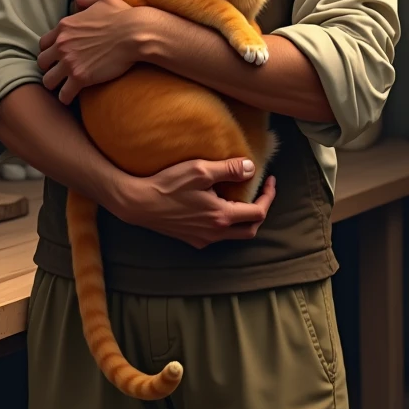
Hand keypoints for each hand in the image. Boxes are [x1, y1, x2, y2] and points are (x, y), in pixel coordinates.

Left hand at [38, 0, 137, 105]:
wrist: (136, 33)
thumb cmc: (123, 16)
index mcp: (65, 26)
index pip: (44, 43)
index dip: (51, 51)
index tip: (60, 56)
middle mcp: (62, 44)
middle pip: (42, 62)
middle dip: (50, 68)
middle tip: (61, 73)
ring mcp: (69, 61)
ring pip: (47, 81)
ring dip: (55, 84)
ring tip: (64, 87)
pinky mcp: (80, 77)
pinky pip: (63, 94)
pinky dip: (66, 97)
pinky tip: (72, 97)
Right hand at [113, 157, 276, 248]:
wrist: (138, 203)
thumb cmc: (168, 185)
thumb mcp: (200, 170)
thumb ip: (229, 169)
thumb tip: (251, 168)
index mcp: (221, 216)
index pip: (258, 212)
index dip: (269, 196)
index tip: (270, 179)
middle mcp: (215, 233)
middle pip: (250, 229)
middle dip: (260, 211)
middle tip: (260, 192)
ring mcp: (202, 239)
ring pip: (234, 234)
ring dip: (243, 219)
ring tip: (241, 198)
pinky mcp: (191, 239)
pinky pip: (217, 236)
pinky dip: (226, 223)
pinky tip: (218, 207)